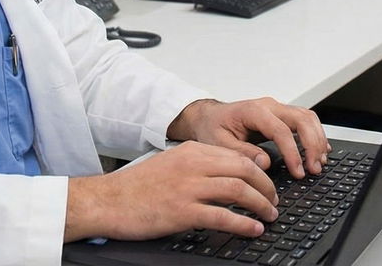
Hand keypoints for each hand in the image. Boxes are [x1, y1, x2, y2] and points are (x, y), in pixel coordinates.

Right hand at [63, 141, 277, 241]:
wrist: (107, 201)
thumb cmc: (136, 187)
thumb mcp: (170, 164)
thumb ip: (197, 166)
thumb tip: (227, 176)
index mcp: (191, 151)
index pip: (238, 156)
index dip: (259, 172)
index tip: (267, 184)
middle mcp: (193, 165)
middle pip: (244, 169)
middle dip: (266, 187)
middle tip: (274, 201)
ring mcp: (188, 187)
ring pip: (238, 190)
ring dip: (261, 204)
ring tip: (270, 215)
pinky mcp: (182, 211)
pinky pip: (223, 216)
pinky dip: (244, 223)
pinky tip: (253, 229)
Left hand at [168, 97, 329, 178]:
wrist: (209, 117)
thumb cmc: (212, 128)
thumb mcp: (219, 144)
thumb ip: (241, 153)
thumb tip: (265, 163)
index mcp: (253, 111)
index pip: (281, 130)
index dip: (293, 152)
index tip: (298, 171)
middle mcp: (269, 106)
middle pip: (301, 119)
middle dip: (312, 144)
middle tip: (314, 168)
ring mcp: (277, 109)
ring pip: (307, 117)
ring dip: (317, 139)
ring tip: (319, 163)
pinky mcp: (281, 116)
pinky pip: (304, 121)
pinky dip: (315, 135)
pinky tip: (320, 151)